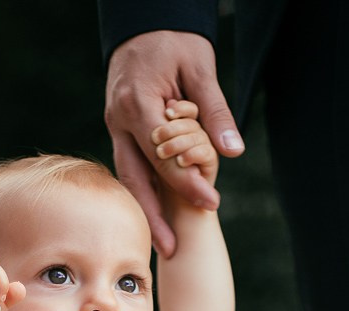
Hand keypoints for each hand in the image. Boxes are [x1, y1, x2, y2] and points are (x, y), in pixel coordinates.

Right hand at [105, 32, 243, 256]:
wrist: (144, 21)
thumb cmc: (175, 40)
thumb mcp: (201, 68)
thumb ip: (215, 111)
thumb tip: (233, 149)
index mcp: (138, 103)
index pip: (163, 155)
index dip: (187, 183)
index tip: (211, 205)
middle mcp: (119, 119)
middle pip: (134, 178)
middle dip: (152, 216)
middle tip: (171, 249)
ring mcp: (115, 126)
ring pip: (127, 177)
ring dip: (143, 212)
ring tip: (162, 245)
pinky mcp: (119, 130)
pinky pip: (129, 167)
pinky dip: (142, 193)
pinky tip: (155, 218)